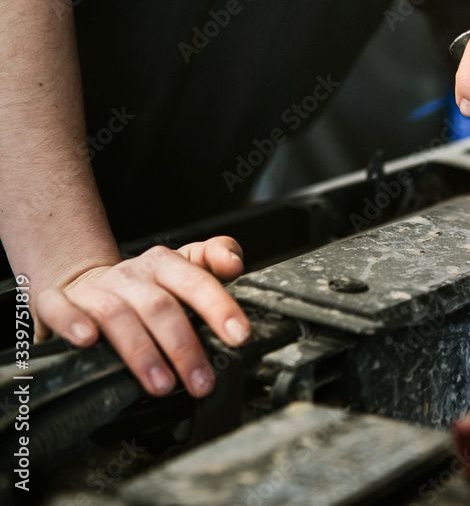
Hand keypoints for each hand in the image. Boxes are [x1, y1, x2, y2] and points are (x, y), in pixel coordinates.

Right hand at [32, 237, 250, 397]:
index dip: (219, 307)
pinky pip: (60, 308)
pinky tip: (87, 342)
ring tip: (162, 385)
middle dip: (184, 347)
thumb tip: (234, 263)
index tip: (239, 336)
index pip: (197, 281)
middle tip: (202, 382)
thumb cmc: (144, 286)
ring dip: (141, 353)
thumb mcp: (183, 267)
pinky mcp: (56, 301)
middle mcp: (130, 274)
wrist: (82, 282)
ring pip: (117, 315)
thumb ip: (214, 258)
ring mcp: (93, 288)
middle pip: (160, 306)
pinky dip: (72, 323)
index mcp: (164, 264)